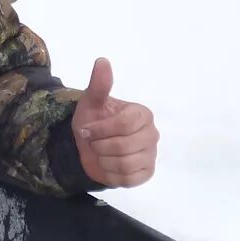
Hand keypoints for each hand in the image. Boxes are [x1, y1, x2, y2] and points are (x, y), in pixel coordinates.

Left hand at [72, 57, 157, 187]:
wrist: (89, 149)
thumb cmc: (93, 122)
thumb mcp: (91, 103)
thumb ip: (99, 85)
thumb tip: (102, 61)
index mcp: (142, 114)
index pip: (124, 124)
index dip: (100, 130)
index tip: (87, 130)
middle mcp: (152, 134)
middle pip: (124, 146)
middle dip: (100, 146)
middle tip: (95, 143)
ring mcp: (151, 155)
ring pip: (125, 164)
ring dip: (104, 161)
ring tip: (101, 153)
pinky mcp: (146, 173)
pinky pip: (128, 179)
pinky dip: (112, 175)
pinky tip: (109, 166)